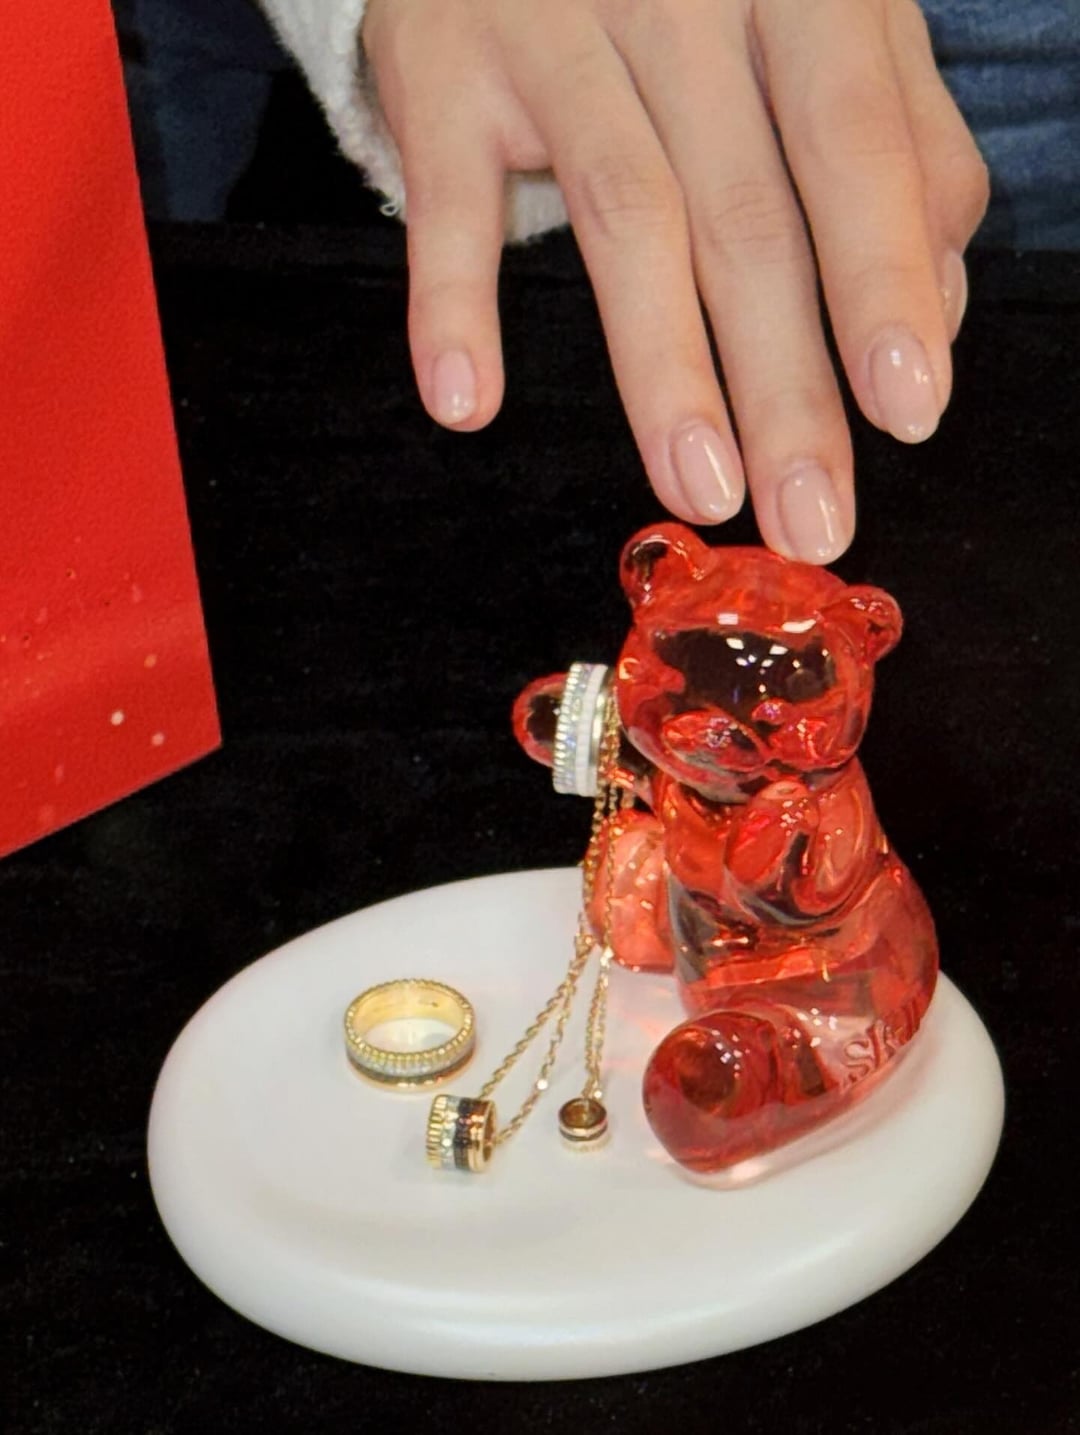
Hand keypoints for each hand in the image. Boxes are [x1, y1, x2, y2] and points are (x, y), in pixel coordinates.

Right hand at [363, 0, 987, 561]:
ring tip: (699, 489)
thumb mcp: (820, 27)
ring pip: (624, 219)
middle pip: (745, 214)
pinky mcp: (448, 69)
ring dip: (663, 371)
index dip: (881, 282)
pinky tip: (469, 402)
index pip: (853, 145)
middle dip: (785, 382)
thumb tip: (935, 309)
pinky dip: (456, 303)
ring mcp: (557, 30)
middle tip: (809, 514)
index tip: (907, 411)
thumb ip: (898, 145)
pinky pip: (452, 203)